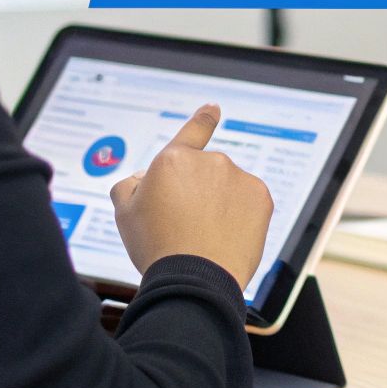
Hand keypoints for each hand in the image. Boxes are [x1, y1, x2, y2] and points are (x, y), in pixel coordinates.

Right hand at [110, 104, 273, 292]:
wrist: (195, 279)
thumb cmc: (156, 247)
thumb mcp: (125, 214)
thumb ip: (130, 186)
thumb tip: (145, 176)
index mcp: (173, 159)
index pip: (192, 131)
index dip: (203, 119)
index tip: (213, 108)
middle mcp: (209, 161)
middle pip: (205, 176)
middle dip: (198, 194)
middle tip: (185, 227)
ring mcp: (238, 177)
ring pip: (228, 190)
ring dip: (220, 205)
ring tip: (205, 237)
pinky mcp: (261, 196)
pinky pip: (249, 203)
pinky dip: (240, 217)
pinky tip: (226, 237)